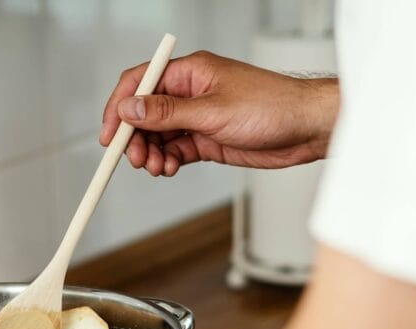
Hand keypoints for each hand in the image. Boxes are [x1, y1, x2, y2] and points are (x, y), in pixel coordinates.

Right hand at [100, 50, 338, 175]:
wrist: (305, 129)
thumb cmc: (272, 106)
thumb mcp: (213, 111)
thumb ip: (168, 113)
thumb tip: (130, 108)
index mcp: (190, 72)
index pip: (141, 83)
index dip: (120, 108)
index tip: (110, 135)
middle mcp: (190, 92)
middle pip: (145, 113)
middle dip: (135, 138)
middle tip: (136, 159)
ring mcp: (198, 116)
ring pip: (159, 135)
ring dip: (152, 153)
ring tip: (157, 167)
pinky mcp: (207, 138)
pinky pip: (176, 149)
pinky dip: (168, 161)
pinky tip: (170, 168)